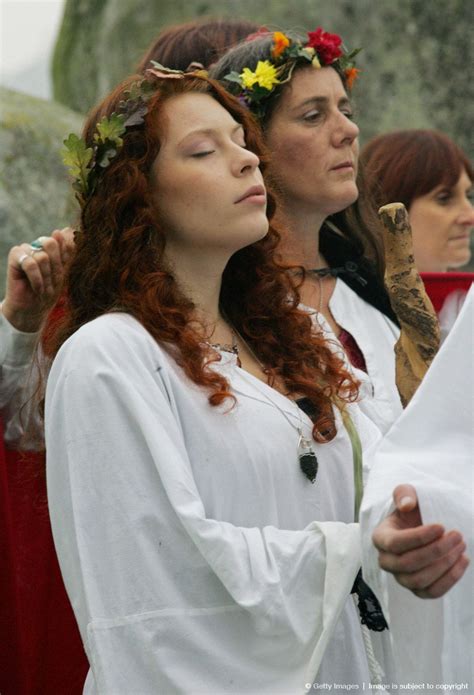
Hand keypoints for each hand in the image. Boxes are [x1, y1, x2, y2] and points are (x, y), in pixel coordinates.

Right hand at [1, 228, 74, 331]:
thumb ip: (67, 252)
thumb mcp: (63, 273)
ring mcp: (26, 249)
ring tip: (43, 289)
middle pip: (51, 244)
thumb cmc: (49, 292)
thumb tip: (67, 228)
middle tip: (52, 284)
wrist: (33, 310)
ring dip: (45, 278)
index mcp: (52, 247)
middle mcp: (38, 244)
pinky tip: (36, 289)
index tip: (60, 279)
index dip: (64, 261)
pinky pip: (29, 263)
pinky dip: (36, 279)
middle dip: (55, 268)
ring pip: (42, 257)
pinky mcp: (14, 256)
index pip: (62, 241)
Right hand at [372, 484, 468, 598]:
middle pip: (408, 564)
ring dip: (445, 565)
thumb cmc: (412, 510)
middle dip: (436, 551)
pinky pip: (432, 592)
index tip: (441, 527)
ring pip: (419, 581)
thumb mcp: (406, 494)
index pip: (395, 543)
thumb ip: (404, 493)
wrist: (421, 526)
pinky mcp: (417, 589)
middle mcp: (386, 561)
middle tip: (457, 536)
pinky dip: (450, 579)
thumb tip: (407, 505)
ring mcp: (401, 578)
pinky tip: (463, 560)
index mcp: (380, 537)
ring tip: (461, 547)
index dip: (419, 537)